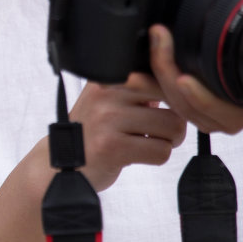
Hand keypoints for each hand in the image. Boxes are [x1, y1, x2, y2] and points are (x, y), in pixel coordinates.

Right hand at [69, 74, 188, 191]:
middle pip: (174, 101)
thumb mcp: (108, 100)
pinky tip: (137, 155)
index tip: (159, 110)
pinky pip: (161, 152)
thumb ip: (141, 89)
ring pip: (172, 128)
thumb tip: (180, 84)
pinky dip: (156, 157)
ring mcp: (109, 119)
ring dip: (167, 141)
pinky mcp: (113, 147)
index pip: (163, 77)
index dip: (172, 98)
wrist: (61, 165)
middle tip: (158, 131)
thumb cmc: (93, 132)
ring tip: (147, 143)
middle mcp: (108, 92)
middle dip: (174, 121)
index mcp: (110, 76)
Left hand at [147, 0, 242, 135]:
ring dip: (157, 85)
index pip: (226, 109)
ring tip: (142, 58)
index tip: (186, 78)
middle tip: (160, 40)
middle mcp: (234, 109)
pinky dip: (153, 91)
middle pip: (193, 107)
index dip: (204, 97)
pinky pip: (172, 105)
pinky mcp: (197, 105)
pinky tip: (135, 74)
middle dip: (169, 79)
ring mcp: (214, 110)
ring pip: (179, 108)